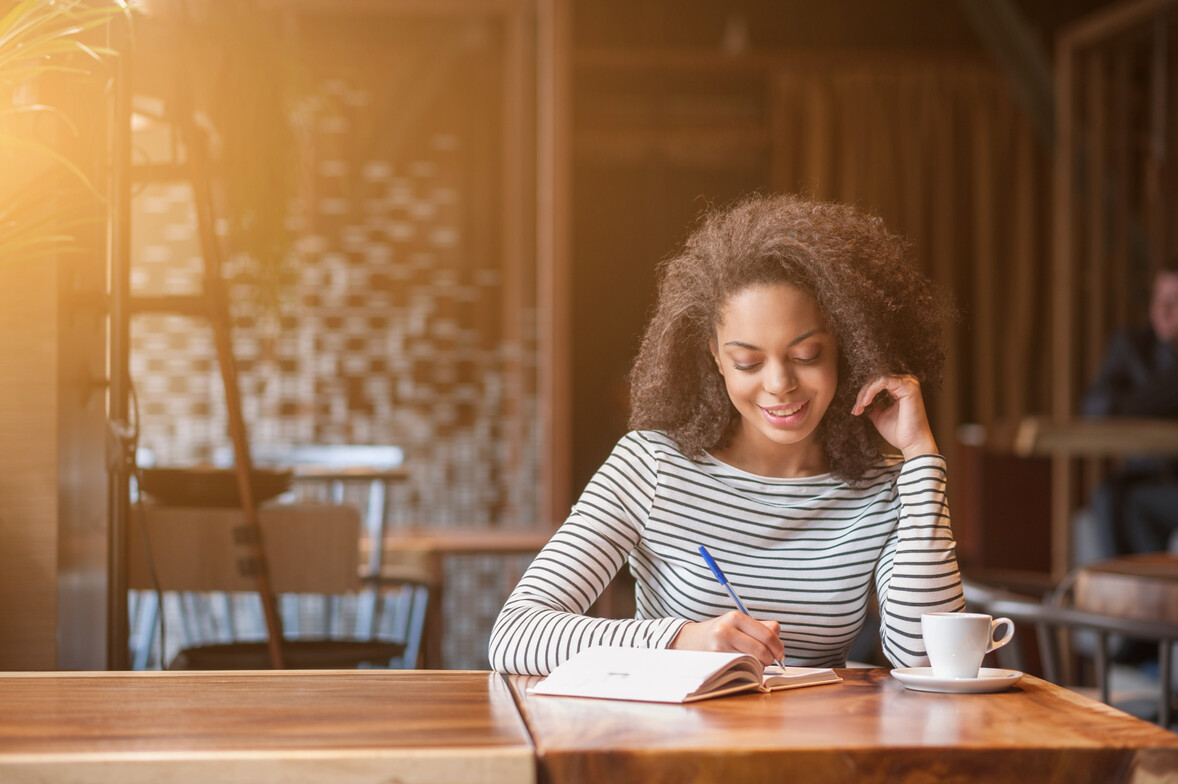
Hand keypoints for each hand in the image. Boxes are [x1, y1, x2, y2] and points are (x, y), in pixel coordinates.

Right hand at [670, 611, 784, 665]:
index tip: (780, 654)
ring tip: (753, 661)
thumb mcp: (737, 623)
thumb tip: (777, 635)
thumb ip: (760, 627)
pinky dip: (748, 670)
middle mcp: (726, 630)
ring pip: (754, 661)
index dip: (778, 647)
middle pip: (762, 650)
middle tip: (769, 660)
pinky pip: (742, 669)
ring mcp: (720, 646)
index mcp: (735, 617)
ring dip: (759, 665)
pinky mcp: (716, 660)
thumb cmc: (719, 633)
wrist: (689, 641)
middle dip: (770, 659)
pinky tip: (743, 666)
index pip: (767, 634)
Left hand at [852, 374, 937, 459]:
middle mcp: (906, 384)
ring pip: (878, 379)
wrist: (912, 444)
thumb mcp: (880, 417)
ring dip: (865, 393)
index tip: (856, 410)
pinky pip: (883, 381)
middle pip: (876, 380)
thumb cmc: (900, 433)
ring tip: (860, 407)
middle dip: (862, 394)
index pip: (877, 384)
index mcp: (900, 390)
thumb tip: (863, 403)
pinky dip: (871, 391)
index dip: (863, 395)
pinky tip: (866, 402)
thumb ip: (873, 408)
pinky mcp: (908, 387)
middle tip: (856, 409)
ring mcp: (909, 384)